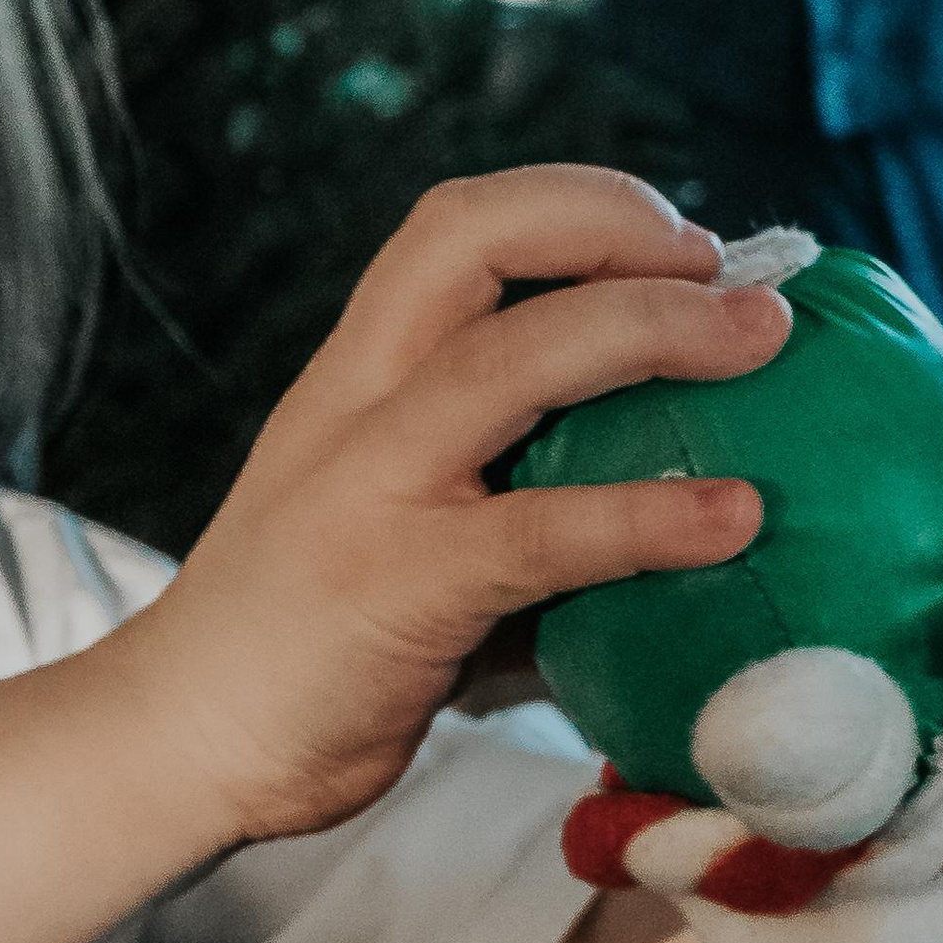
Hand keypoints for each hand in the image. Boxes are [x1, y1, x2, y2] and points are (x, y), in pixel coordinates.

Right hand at [117, 165, 784, 846]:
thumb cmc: (309, 643)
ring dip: (659, 330)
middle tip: (738, 277)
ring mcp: (371, 488)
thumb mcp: (397, 524)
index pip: (456, 225)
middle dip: (622, 230)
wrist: (180, 738)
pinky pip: (543, 532)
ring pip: (517, 357)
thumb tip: (678, 505)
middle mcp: (356, 404)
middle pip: (475, 242)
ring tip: (762, 343)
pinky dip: (650, 515)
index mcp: (355, 374)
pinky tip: (733, 519)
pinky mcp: (399, 587)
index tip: (679, 246)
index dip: (580, 205)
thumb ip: (510, 496)